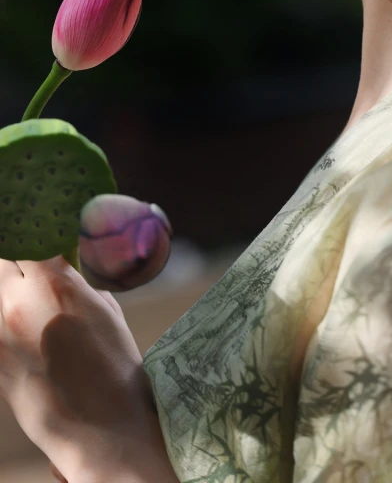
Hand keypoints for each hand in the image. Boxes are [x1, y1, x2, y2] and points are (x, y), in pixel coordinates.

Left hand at [0, 254, 159, 480]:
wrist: (102, 424)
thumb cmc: (114, 364)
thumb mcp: (105, 310)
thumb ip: (77, 285)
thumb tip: (65, 275)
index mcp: (55, 282)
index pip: (30, 239)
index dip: (35, 236)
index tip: (39, 235)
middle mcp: (20, 301)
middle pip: (3, 264)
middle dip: (16, 265)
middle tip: (29, 272)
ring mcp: (1, 333)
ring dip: (10, 295)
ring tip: (27, 308)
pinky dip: (6, 324)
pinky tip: (23, 334)